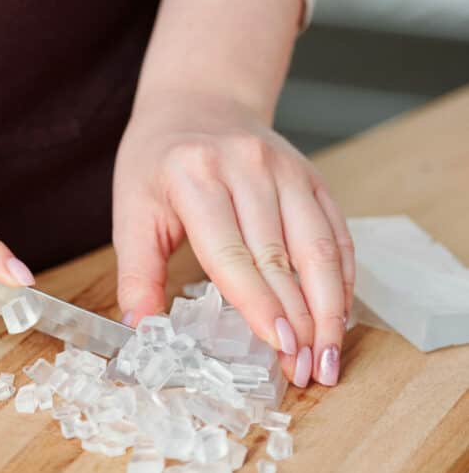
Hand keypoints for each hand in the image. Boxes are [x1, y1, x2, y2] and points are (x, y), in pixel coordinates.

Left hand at [112, 92, 354, 386]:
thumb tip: (141, 330)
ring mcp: (286, 169)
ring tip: (329, 356)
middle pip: (282, 256)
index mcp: (195, 177)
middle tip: (307, 370)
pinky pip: (335, 233)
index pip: (232, 252)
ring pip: (319, 247)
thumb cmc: (156, 162)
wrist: (195, 102)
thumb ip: (137, 273)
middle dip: (300, 320)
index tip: (277, 345)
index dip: (259, 303)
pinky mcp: (311, 177)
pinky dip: (342, 278)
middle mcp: (247, 168)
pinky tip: (338, 316)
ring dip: (329, 308)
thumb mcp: (131, 212)